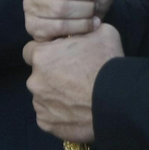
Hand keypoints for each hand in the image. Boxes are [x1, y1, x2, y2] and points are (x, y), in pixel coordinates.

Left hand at [22, 25, 123, 142]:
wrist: (118, 101)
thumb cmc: (107, 64)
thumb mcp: (103, 32)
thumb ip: (86, 29)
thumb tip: (89, 25)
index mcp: (41, 56)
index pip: (31, 51)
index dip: (46, 53)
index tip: (60, 57)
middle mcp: (34, 81)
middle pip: (38, 76)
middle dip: (51, 76)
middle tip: (74, 78)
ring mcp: (39, 105)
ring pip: (43, 97)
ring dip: (55, 96)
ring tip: (78, 97)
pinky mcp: (47, 124)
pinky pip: (49, 117)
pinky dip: (59, 115)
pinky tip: (76, 112)